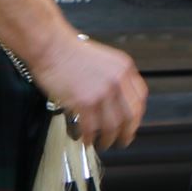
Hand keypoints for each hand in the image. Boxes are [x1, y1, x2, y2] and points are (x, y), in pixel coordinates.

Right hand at [28, 35, 147, 149]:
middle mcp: (118, 80)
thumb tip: (117, 100)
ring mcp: (102, 92)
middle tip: (123, 140)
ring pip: (113, 124)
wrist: (51, 46)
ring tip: (104, 143)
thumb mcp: (104, 59)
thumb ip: (114, 77)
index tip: (133, 123)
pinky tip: (86, 139)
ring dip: (108, 139)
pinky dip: (89, 137)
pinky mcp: (84, 101)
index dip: (137, 115)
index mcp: (125, 68)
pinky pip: (91, 127)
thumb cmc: (69, 52)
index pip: (140, 97)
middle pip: (131, 114)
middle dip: (127, 132)